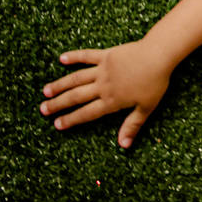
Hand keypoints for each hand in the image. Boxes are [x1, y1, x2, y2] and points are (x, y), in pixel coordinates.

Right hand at [40, 40, 173, 147]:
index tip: (57, 124)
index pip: (87, 113)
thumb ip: (132, 125)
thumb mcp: (146, 107)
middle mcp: (103, 86)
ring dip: (60, 85)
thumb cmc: (155, 82)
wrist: (158, 55)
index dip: (71, 119)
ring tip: (46, 91)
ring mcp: (103, 69)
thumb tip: (123, 145)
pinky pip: (87, 56)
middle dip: (58, 104)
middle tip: (43, 109)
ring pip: (76, 78)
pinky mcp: (107, 55)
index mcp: (112, 100)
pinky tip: (62, 58)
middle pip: (76, 97)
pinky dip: (74, 56)